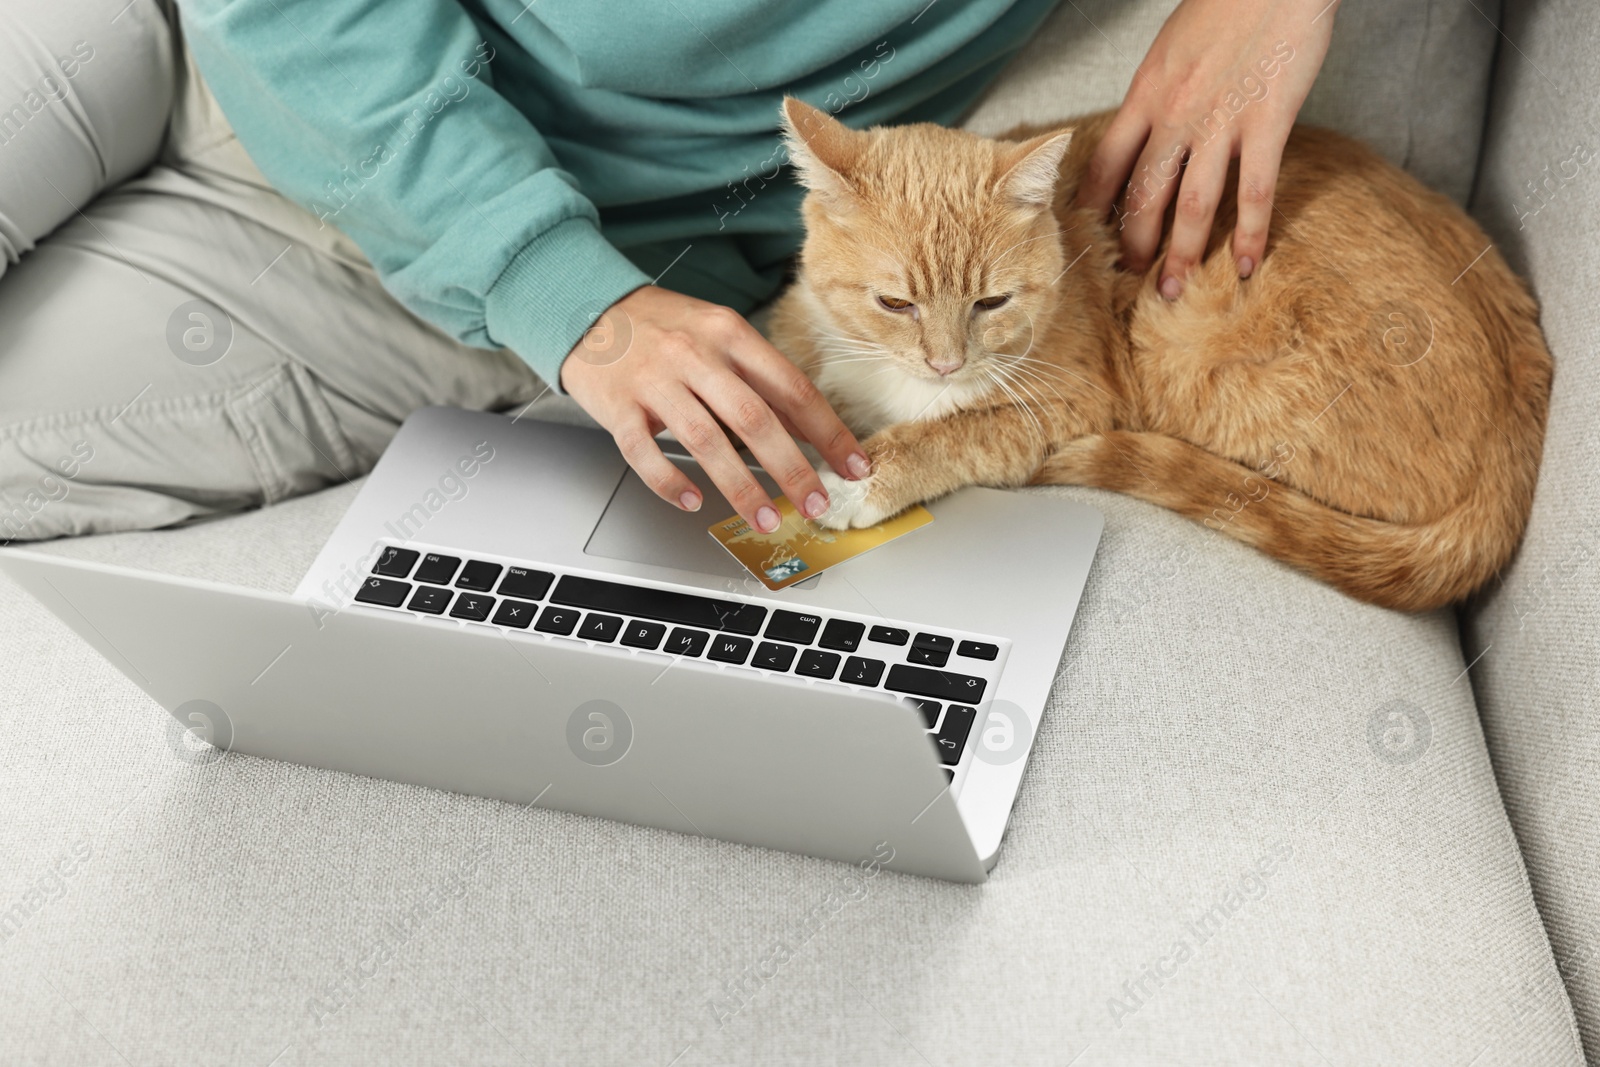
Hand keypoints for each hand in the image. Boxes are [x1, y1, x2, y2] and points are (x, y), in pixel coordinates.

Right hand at [560, 286, 871, 532]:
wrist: (587, 306)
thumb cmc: (662, 327)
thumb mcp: (719, 334)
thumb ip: (759, 377)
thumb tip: (806, 431)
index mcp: (730, 335)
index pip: (792, 388)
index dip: (828, 432)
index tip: (854, 466)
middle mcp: (695, 356)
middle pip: (754, 419)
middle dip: (792, 468)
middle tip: (815, 503)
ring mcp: (654, 382)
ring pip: (705, 441)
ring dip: (741, 487)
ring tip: (765, 518)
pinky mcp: (618, 407)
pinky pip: (644, 453)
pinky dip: (669, 481)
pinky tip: (692, 501)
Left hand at [1075, 0, 1337, 296]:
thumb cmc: (1227, 2)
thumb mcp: (1173, 46)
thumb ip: (1162, 90)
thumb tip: (1154, 123)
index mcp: (1148, 93)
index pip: (1108, 160)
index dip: (1094, 202)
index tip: (1087, 231)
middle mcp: (1176, 115)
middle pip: (1144, 194)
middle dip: (1132, 243)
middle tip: (1128, 277)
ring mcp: (1222, 123)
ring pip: (1192, 206)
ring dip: (1181, 255)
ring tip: (1172, 290)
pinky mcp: (1268, 124)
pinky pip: (1256, 192)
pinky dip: (1251, 234)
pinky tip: (1247, 266)